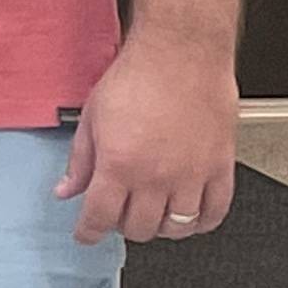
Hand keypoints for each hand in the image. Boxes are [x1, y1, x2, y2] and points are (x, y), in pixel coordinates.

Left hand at [57, 25, 238, 241]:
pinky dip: (202, 223)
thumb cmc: (138, 76)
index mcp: (119, 164)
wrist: (181, 53)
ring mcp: (191, 175)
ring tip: (151, 213)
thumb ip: (80, 160)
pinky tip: (190, 217)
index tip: (86, 234)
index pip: (100, 218)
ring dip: (160, 227)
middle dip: (123, 226)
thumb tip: (67, 189)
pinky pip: (215, 212)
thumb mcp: (92, 117)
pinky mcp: (219, 167)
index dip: (88, 232)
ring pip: (176, 228)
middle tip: (119, 212)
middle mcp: (156, 176)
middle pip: (139, 228)